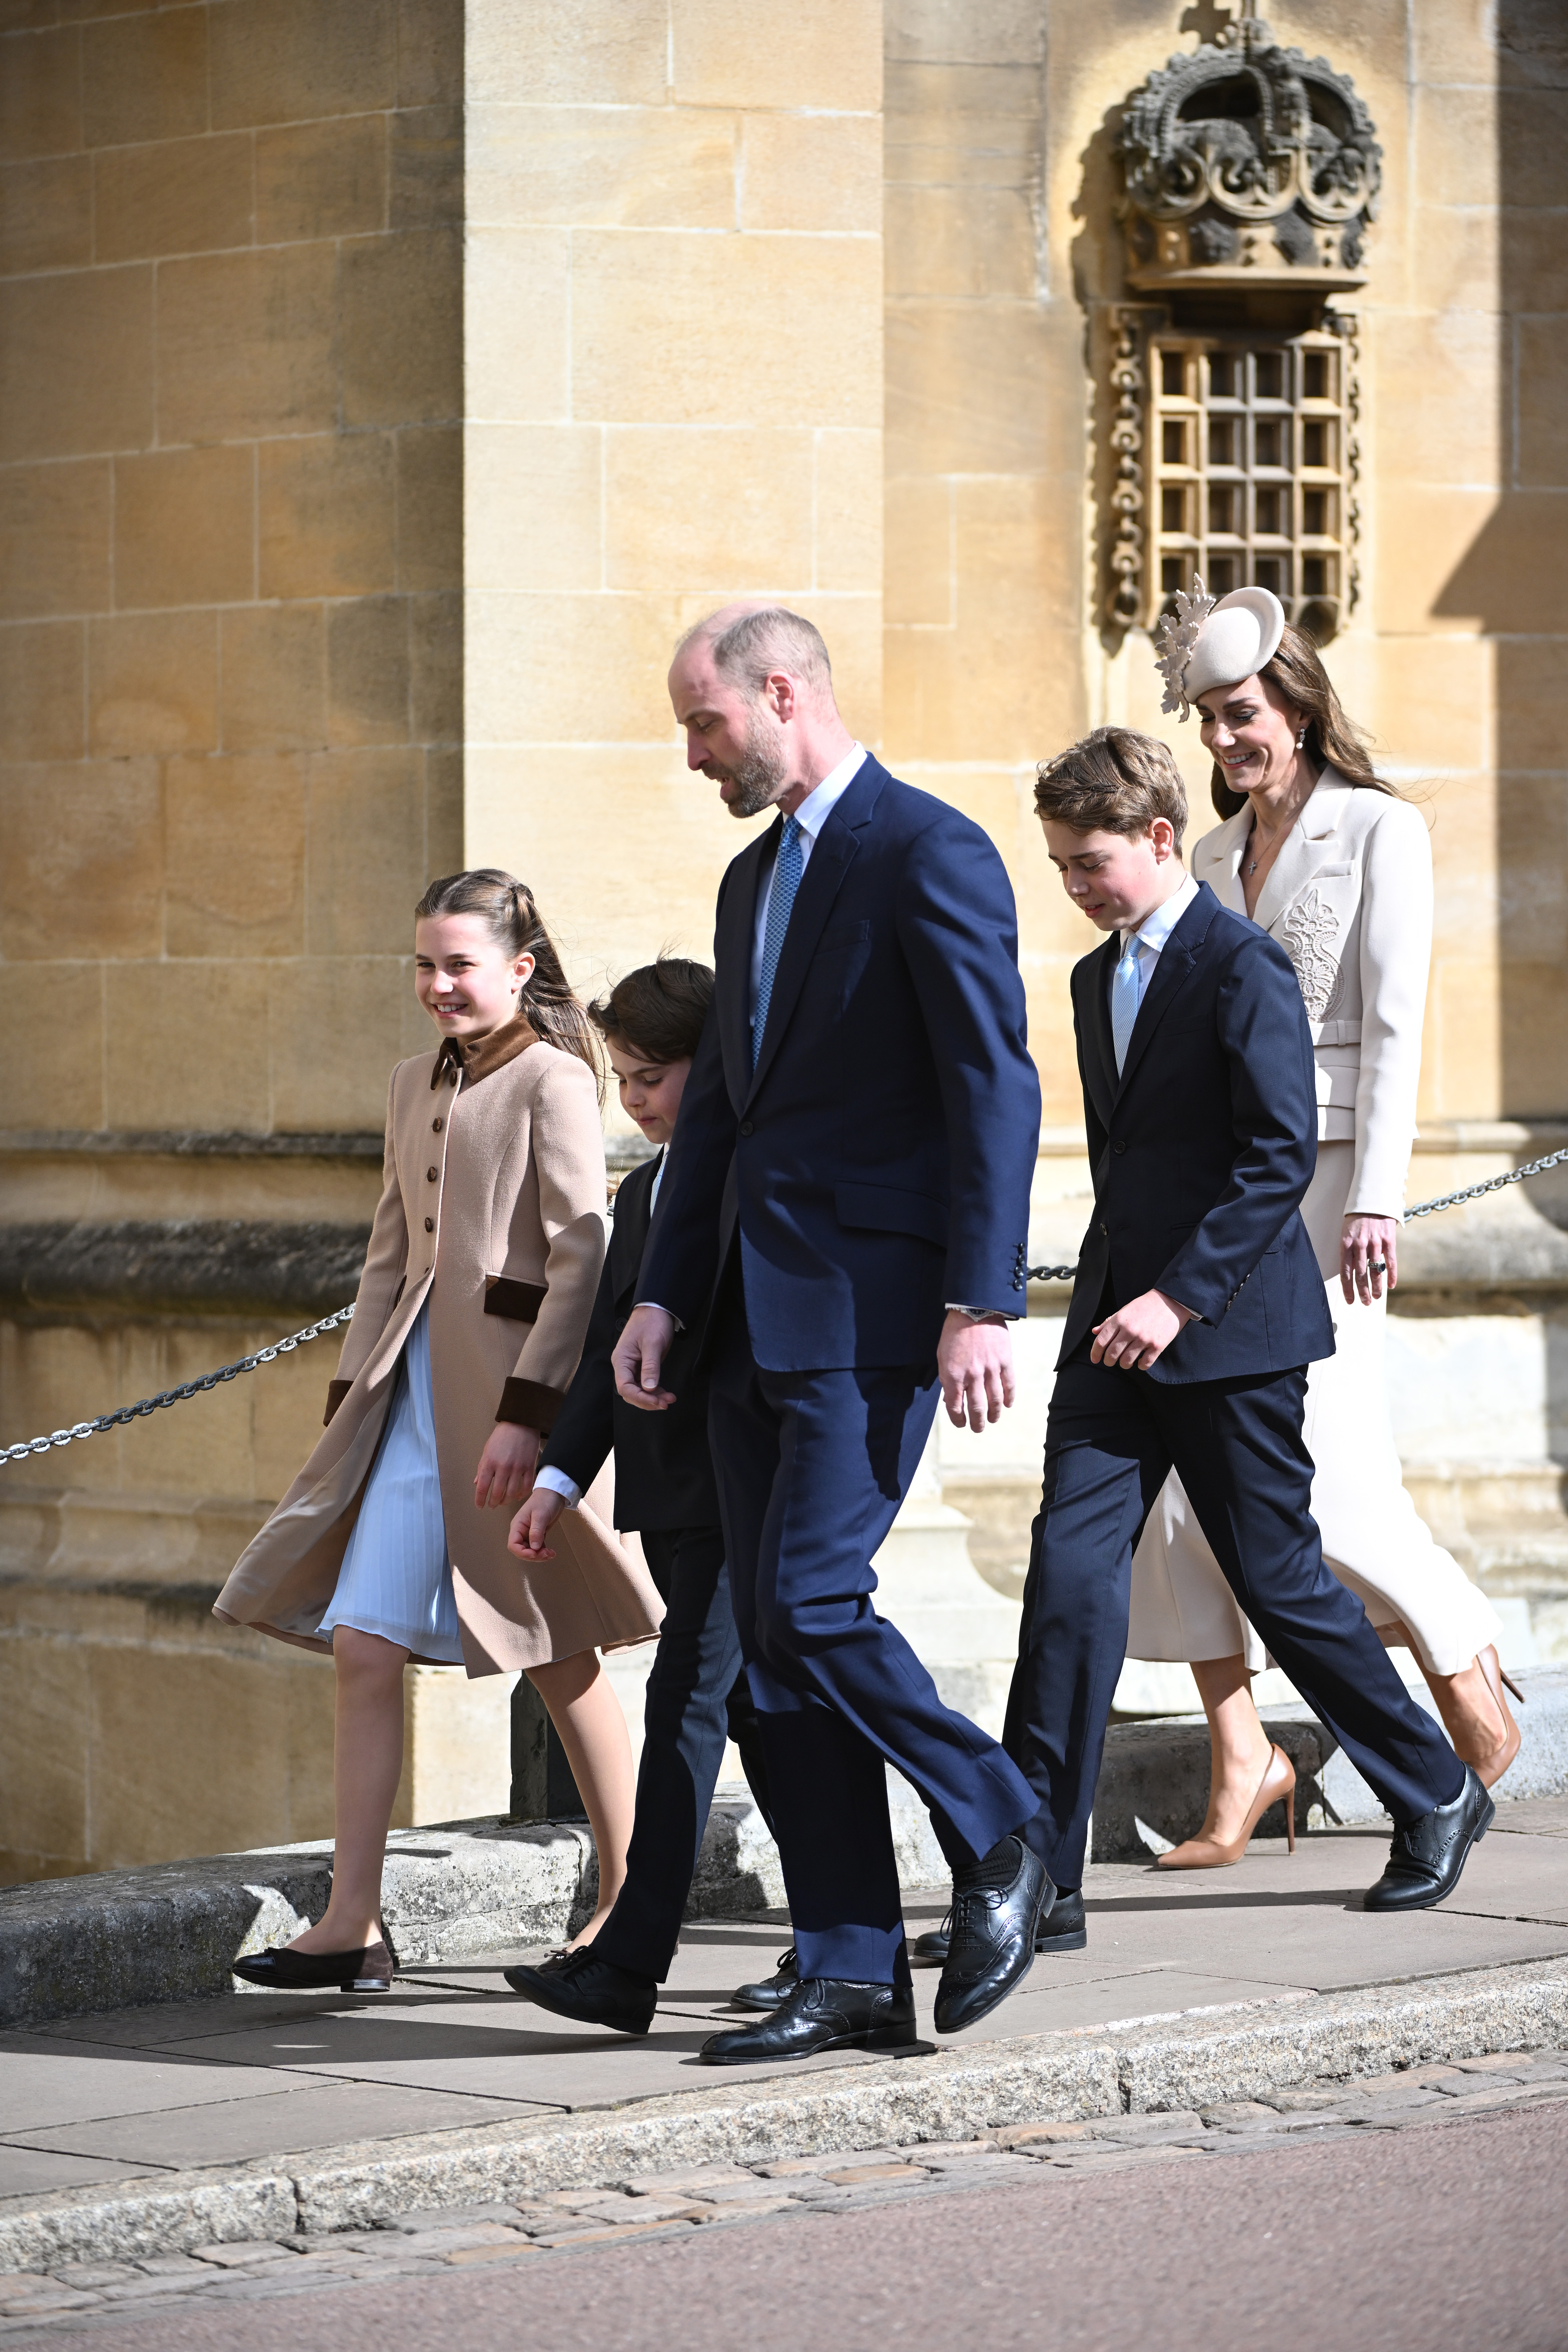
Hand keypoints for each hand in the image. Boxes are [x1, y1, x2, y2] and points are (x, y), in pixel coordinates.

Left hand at [473, 1421, 539, 1510]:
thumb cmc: (502, 1436)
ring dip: (506, 1501)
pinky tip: (517, 1496)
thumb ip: (482, 1467)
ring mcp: (517, 1468)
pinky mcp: (529, 1467)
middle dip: (493, 1503)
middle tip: (492, 1505)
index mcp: (489, 1462)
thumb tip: (476, 1483)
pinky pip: (526, 1486)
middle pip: (497, 1493)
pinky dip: (522, 1494)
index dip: (479, 1500)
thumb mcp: (487, 1450)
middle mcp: (503, 1467)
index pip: (482, 1487)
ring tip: (503, 1502)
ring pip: (512, 1493)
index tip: (479, 1506)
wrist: (521, 1423)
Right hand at [508, 1487, 564, 1560]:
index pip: (513, 1545)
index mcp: (517, 1525)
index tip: (534, 1554)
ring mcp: (529, 1533)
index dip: (522, 1552)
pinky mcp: (537, 1535)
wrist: (554, 1493)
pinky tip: (551, 1552)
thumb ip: (536, 1531)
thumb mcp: (540, 1515)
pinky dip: (543, 1552)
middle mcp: (521, 1531)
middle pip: (521, 1551)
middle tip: (546, 1554)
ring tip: (551, 1553)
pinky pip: (537, 1548)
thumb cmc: (545, 1500)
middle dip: (533, 1556)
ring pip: (530, 1551)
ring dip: (540, 1555)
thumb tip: (534, 1548)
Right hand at [612, 1303, 677, 1411]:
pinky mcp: (643, 1366)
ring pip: (640, 1390)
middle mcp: (625, 1365)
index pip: (625, 1387)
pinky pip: (646, 1384)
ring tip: (669, 1399)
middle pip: (631, 1392)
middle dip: (647, 1400)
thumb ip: (650, 1366)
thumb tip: (649, 1388)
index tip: (656, 1401)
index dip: (640, 1397)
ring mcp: (633, 1367)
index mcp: (621, 1360)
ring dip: (653, 1397)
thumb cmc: (651, 1321)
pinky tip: (666, 1394)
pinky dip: (656, 1391)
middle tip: (665, 1403)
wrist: (657, 1308)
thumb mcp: (652, 1344)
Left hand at [938, 1311, 1015, 1431]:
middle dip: (977, 1423)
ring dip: (994, 1414)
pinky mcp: (1005, 1361)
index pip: (955, 1406)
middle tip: (978, 1428)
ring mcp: (990, 1369)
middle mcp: (972, 1375)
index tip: (960, 1423)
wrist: (974, 1309)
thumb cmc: (954, 1333)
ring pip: (995, 1400)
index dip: (957, 1419)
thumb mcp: (942, 1356)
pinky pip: (1009, 1385)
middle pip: (977, 1408)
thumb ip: (946, 1378)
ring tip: (992, 1420)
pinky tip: (1007, 1405)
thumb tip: (951, 1398)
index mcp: (953, 1375)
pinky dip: (1009, 1398)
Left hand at [1090, 1289, 1192, 1371]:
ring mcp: (1144, 1338)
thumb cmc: (1144, 1306)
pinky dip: (1141, 1366)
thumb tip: (1094, 1332)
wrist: (1170, 1301)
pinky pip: (1144, 1364)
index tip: (1095, 1359)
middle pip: (1112, 1354)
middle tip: (1110, 1361)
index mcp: (1119, 1320)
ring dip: (1124, 1364)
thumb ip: (1108, 1322)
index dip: (1095, 1353)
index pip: (1101, 1341)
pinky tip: (1141, 1362)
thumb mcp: (1124, 1310)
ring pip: (1126, 1361)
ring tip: (1125, 1362)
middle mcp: (1130, 1330)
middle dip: (1108, 1361)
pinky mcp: (1157, 1346)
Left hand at [1341, 1213, 1398, 1304]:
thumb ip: (1348, 1253)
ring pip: (1376, 1271)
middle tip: (1365, 1303)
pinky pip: (1390, 1262)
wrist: (1372, 1201)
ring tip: (1376, 1297)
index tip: (1350, 1301)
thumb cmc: (1356, 1220)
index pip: (1345, 1272)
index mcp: (1346, 1245)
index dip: (1348, 1289)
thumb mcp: (1346, 1234)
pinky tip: (1391, 1285)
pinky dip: (1391, 1275)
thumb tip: (1351, 1273)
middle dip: (1363, 1292)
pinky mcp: (1388, 1240)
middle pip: (1361, 1275)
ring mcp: (1375, 1243)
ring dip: (1376, 1287)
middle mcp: (1359, 1245)